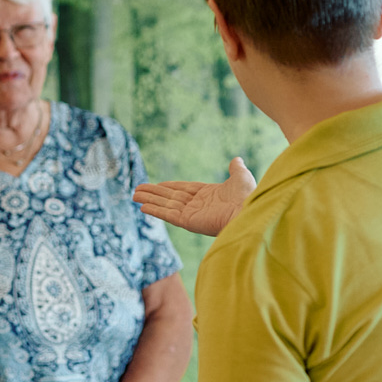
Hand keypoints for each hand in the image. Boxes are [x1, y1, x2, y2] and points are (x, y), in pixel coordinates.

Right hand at [134, 158, 256, 237]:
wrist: (247, 211)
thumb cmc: (246, 196)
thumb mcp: (241, 177)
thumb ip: (236, 169)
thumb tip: (236, 159)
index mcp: (208, 195)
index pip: (183, 189)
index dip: (169, 187)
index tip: (156, 185)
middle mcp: (197, 205)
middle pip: (170, 197)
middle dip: (153, 193)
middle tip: (137, 189)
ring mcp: (191, 214)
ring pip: (165, 205)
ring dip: (149, 200)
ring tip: (133, 195)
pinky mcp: (187, 221)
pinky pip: (167, 215)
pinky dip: (155, 210)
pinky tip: (142, 207)